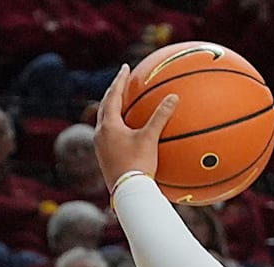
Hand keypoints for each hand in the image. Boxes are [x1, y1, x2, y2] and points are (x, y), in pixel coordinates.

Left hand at [94, 64, 178, 192]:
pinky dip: (116, 126)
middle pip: (105, 107)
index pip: (113, 96)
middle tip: (121, 82)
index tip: (124, 68)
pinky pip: (108, 135)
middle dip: (113, 93)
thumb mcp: (150, 138)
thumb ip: (161, 116)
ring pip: (104, 121)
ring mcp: (100, 147)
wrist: (127, 192)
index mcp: (108, 125)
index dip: (119, 80)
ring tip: (121, 104)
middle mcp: (99, 133)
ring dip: (112, 110)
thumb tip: (173, 96)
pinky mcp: (104, 158)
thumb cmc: (138, 164)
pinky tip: (125, 132)